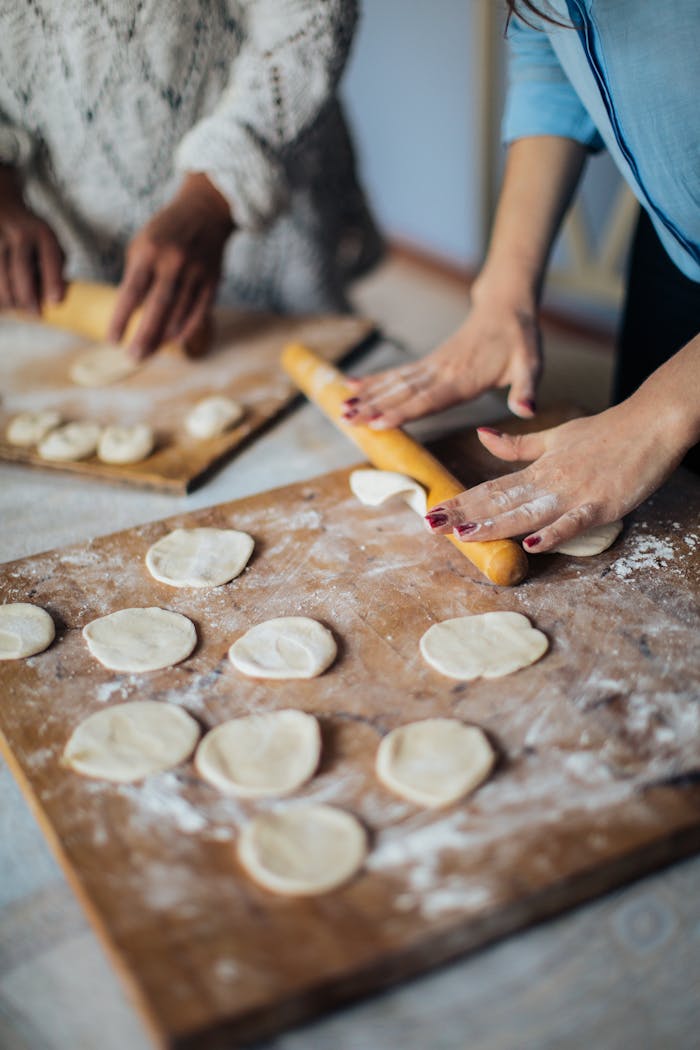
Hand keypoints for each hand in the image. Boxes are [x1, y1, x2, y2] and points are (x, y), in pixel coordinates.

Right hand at [0, 166, 64, 312]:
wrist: (2, 203)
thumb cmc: (33, 234)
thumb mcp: (50, 242)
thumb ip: (55, 266)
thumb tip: (55, 296)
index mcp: (42, 233)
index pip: (50, 258)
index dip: (52, 281)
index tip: (55, 302)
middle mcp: (19, 232)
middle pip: (21, 269)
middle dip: (28, 296)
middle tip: (34, 313)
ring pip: (0, 273)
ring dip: (8, 296)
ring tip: (15, 308)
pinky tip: (3, 301)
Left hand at [109, 173, 233, 358]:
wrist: (205, 210)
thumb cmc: (166, 231)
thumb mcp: (142, 243)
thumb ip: (136, 275)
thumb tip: (131, 312)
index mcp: (149, 252)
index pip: (132, 291)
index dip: (121, 319)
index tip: (112, 340)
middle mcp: (174, 262)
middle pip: (157, 307)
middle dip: (144, 336)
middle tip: (133, 357)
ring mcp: (196, 272)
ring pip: (179, 313)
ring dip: (163, 337)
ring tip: (149, 352)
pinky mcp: (212, 280)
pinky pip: (200, 311)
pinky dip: (187, 328)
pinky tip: (175, 340)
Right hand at [341, 279, 542, 428]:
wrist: (506, 309)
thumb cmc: (520, 342)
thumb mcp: (531, 365)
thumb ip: (526, 389)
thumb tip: (527, 410)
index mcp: (465, 378)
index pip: (429, 398)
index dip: (403, 411)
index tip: (379, 421)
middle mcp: (442, 372)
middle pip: (403, 392)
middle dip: (374, 406)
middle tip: (348, 419)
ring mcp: (432, 366)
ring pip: (395, 382)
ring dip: (367, 395)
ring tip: (342, 408)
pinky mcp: (429, 363)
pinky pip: (397, 374)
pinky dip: (374, 380)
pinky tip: (351, 385)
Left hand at [423, 397, 690, 552]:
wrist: (651, 422)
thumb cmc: (606, 432)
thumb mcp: (556, 437)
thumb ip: (517, 445)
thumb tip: (481, 435)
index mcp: (538, 469)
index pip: (491, 487)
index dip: (461, 501)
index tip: (432, 512)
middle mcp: (549, 481)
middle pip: (500, 501)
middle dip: (465, 515)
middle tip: (431, 525)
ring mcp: (574, 493)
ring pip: (528, 512)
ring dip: (496, 524)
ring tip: (465, 535)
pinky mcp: (601, 504)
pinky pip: (573, 522)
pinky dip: (553, 533)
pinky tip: (531, 544)